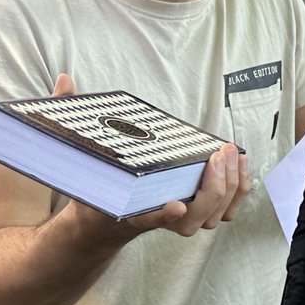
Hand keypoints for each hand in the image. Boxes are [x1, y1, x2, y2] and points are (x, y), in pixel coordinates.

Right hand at [54, 73, 249, 236]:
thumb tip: (64, 78)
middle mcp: (154, 218)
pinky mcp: (193, 214)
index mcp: (125, 208)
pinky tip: (240, 164)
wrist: (99, 226)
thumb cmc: (94, 184)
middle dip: (210, 189)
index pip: (145, 216)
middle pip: (191, 218)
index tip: (175, 205)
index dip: (162, 214)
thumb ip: (67, 113)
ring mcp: (176, 220)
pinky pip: (223, 212)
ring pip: (211, 217)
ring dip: (227, 188)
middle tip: (216, 155)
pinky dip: (237, 193)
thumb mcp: (76, 151)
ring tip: (229, 153)